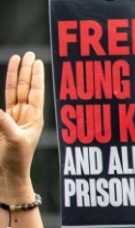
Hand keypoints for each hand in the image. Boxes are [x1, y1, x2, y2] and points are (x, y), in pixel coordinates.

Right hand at [0, 52, 44, 199]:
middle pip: (27, 87)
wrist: (7, 174)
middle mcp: (27, 116)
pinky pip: (6, 100)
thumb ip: (5, 125)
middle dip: (28, 71)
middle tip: (30, 53)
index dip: (36, 76)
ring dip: (17, 76)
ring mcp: (16, 117)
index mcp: (34, 119)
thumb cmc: (15, 161)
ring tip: (19, 59)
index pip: (36, 92)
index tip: (38, 61)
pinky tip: (9, 80)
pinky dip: (7, 88)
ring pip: (15, 91)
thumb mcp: (13, 142)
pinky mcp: (4, 122)